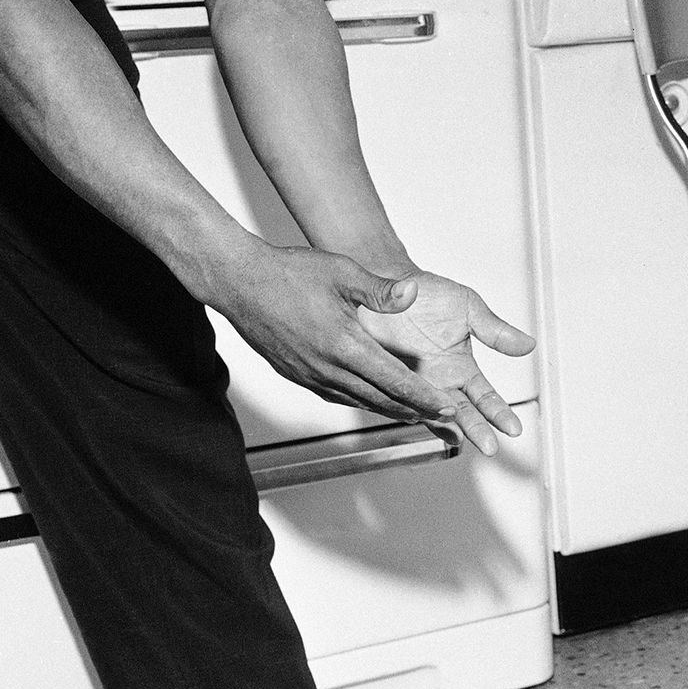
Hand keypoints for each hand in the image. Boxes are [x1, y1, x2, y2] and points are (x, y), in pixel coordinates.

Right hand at [213, 244, 529, 455]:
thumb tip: (413, 293)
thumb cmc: (288, 273)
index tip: (446, 407)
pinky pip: (336, 395)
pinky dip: (360, 401)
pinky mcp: (297, 375)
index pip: (395, 381)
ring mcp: (310, 375)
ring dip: (389, 409)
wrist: (241, 283)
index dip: (424, 397)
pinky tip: (370, 397)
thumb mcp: (342, 271)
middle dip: (415, 410)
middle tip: (442, 416)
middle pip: (381, 400)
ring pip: (358, 401)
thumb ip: (380, 289)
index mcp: (345, 344)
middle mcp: (328, 367)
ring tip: (414, 412)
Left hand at [356, 269, 533, 455]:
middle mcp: (440, 380)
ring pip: (436, 413)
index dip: (500, 412)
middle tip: (491, 445)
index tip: (513, 427)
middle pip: (464, 412)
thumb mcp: (469, 307)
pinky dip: (413, 415)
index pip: (485, 396)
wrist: (388, 283)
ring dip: (449, 428)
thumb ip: (495, 331)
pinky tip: (422, 423)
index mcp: (461, 366)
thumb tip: (527, 344)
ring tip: (461, 439)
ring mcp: (415, 383)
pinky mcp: (390, 380)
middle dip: (479, 429)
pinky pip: (403, 403)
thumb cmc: (427, 292)